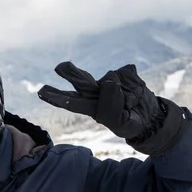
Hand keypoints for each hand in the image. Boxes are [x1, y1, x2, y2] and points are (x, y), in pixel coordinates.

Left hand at [37, 62, 189, 155]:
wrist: (151, 116)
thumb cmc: (130, 123)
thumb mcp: (122, 124)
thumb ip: (112, 109)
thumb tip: (108, 82)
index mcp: (90, 107)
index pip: (71, 102)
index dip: (56, 97)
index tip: (41, 92)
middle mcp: (96, 92)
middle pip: (81, 80)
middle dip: (71, 73)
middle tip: (59, 67)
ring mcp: (110, 80)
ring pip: (111, 78)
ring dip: (125, 94)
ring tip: (131, 103)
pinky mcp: (124, 73)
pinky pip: (129, 76)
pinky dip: (136, 86)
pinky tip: (137, 93)